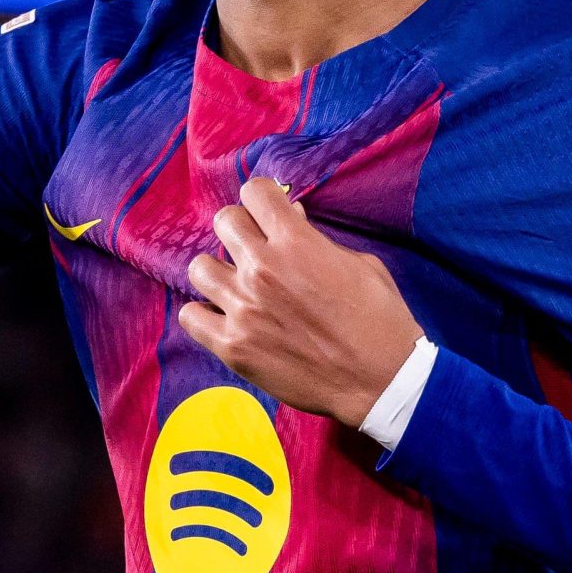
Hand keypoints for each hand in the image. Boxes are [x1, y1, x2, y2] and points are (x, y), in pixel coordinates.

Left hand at [180, 177, 425, 426]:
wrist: (381, 380)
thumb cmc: (379, 320)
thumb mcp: (359, 264)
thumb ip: (316, 239)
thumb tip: (291, 218)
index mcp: (296, 242)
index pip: (254, 192)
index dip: (263, 200)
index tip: (269, 214)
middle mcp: (261, 269)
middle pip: (223, 222)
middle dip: (240, 230)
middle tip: (255, 250)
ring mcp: (242, 308)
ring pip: (199, 268)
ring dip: (218, 272)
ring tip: (237, 287)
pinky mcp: (232, 346)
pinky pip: (190, 316)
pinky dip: (204, 314)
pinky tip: (225, 318)